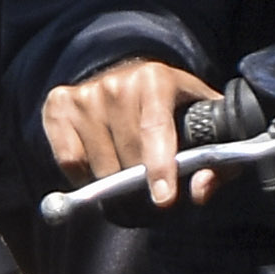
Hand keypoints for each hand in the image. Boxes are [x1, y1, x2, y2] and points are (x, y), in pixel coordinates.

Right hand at [44, 59, 226, 198]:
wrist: (129, 75)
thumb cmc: (173, 107)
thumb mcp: (205, 124)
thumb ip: (216, 162)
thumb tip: (198, 192)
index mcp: (156, 79)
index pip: (156, 129)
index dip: (160, 166)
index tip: (163, 198)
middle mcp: (116, 83)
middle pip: (127, 158)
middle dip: (141, 185)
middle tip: (151, 193)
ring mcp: (84, 95)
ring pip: (99, 167)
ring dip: (115, 183)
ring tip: (127, 174)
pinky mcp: (58, 106)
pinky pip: (70, 162)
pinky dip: (85, 176)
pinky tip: (100, 165)